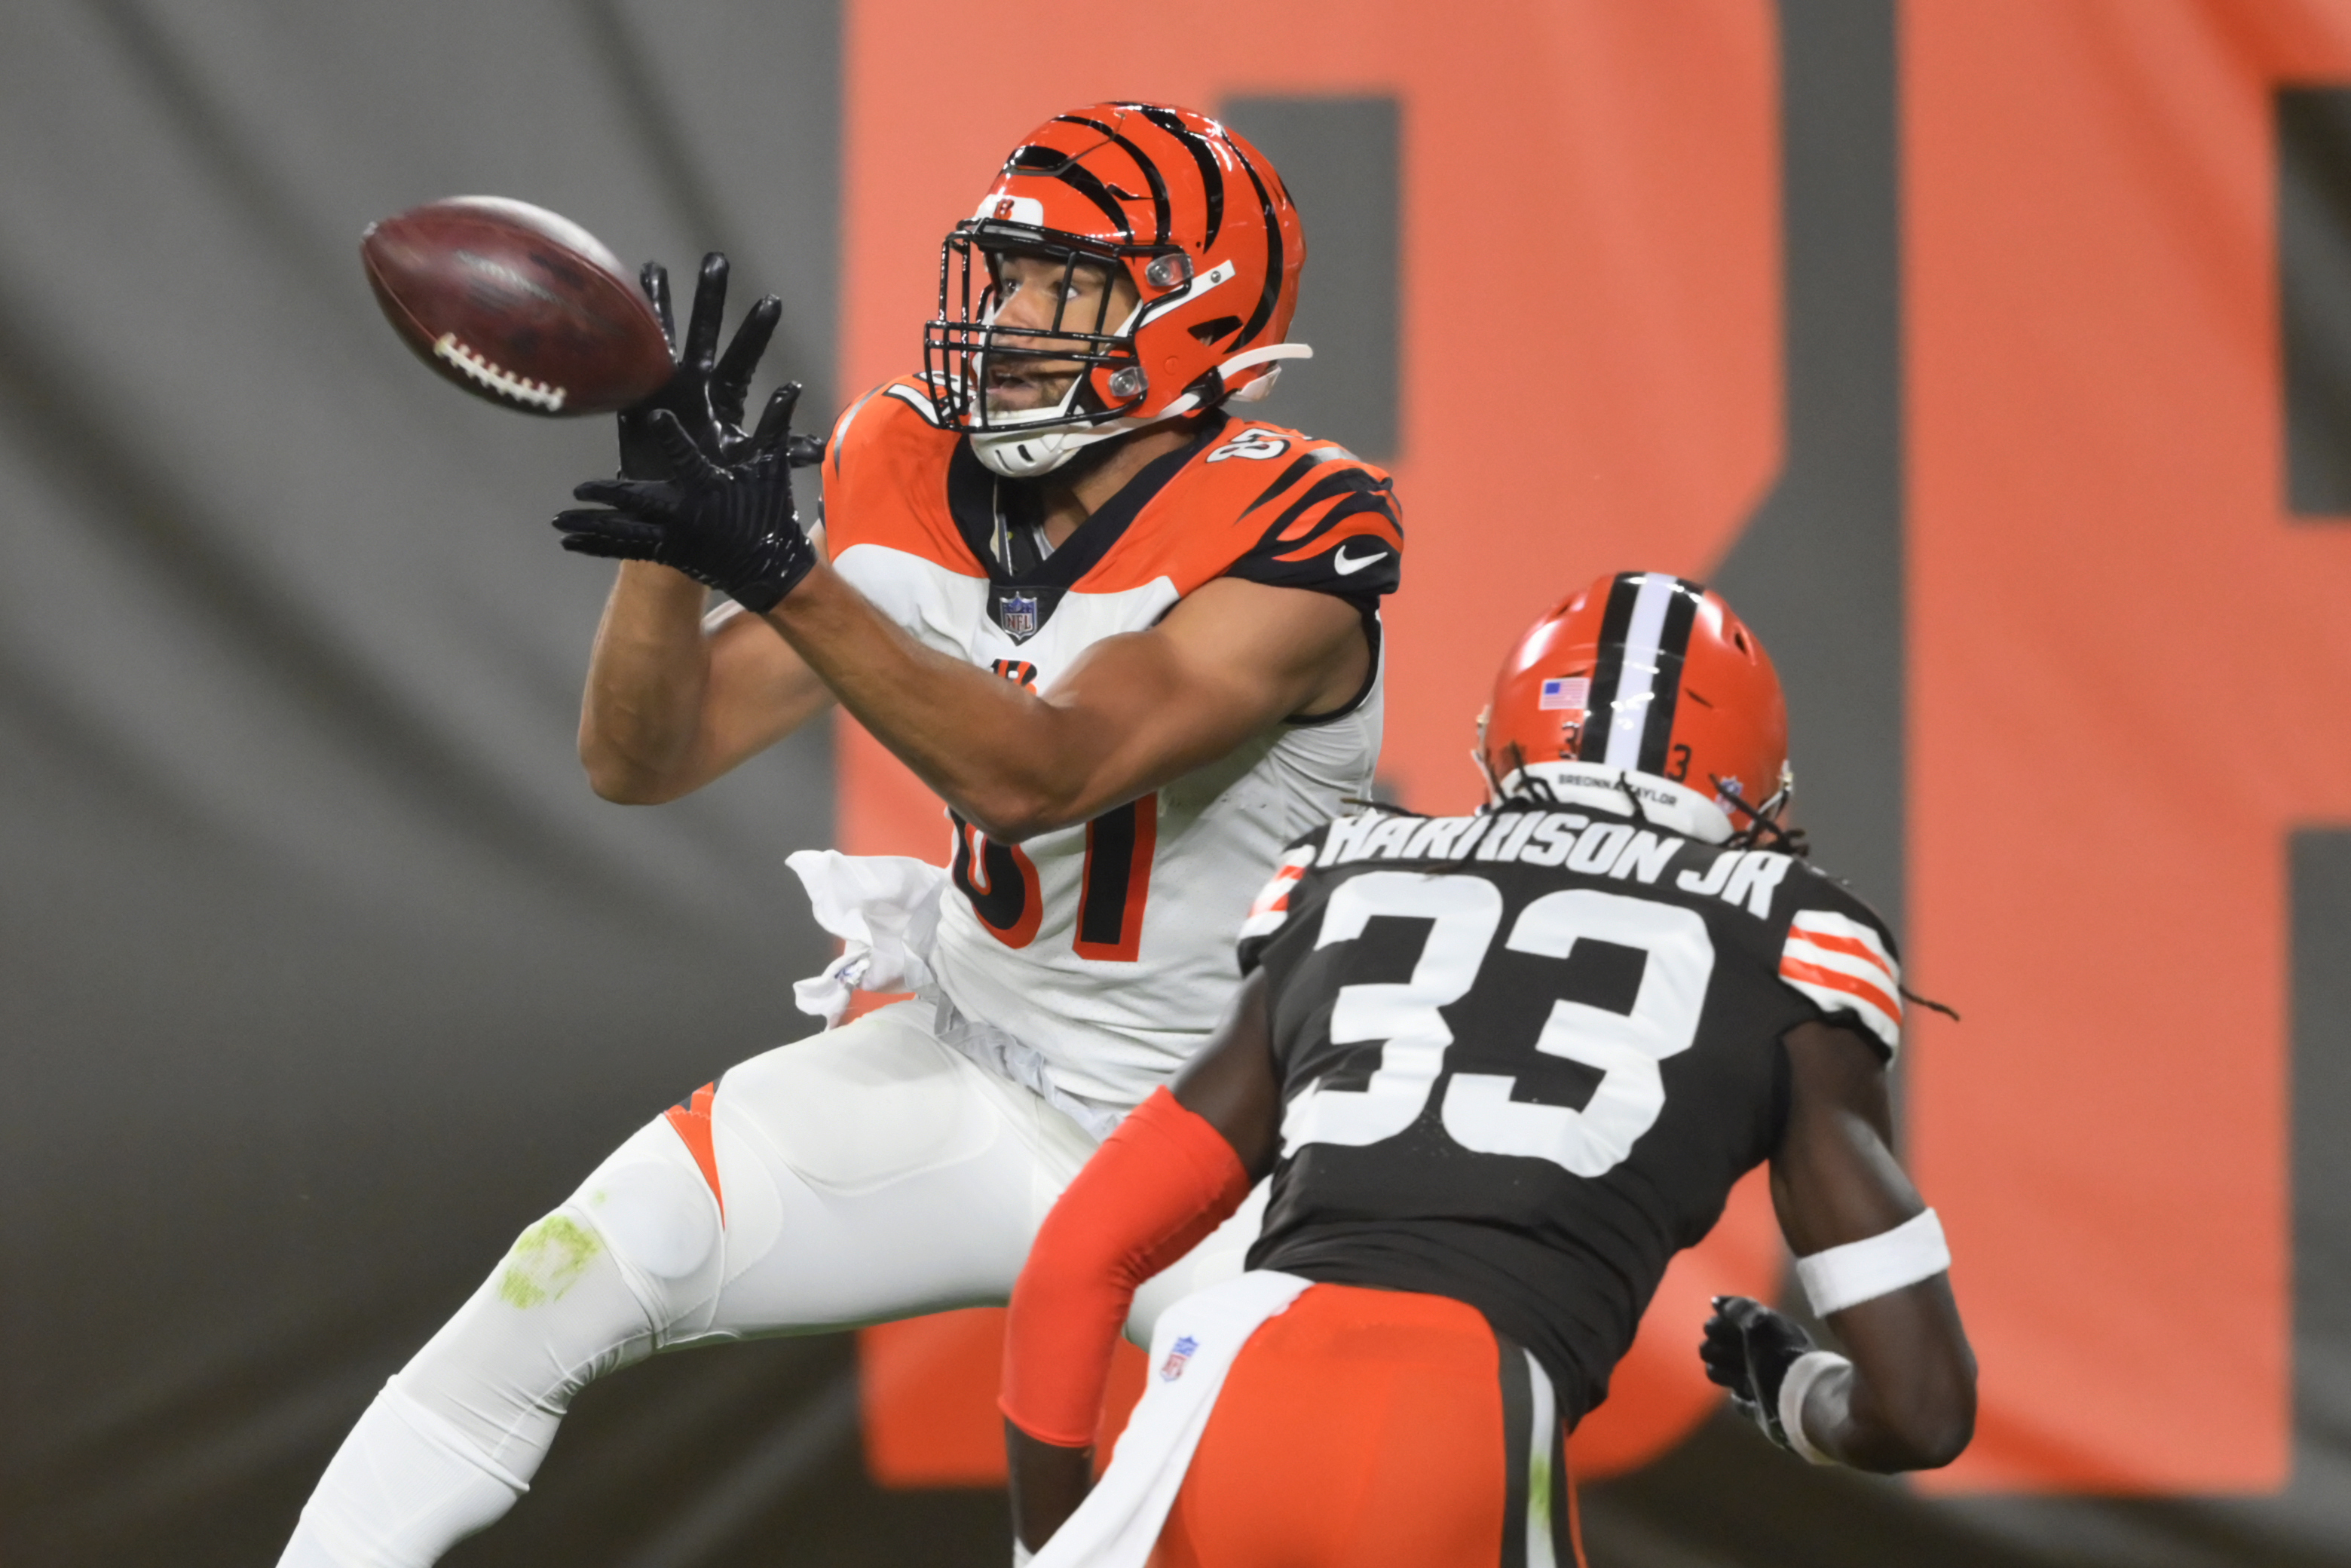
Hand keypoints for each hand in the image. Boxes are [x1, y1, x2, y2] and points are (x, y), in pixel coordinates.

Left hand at [556, 385, 815, 611]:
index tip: (657, 418)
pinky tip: (571, 543)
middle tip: (579, 489)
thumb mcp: (771, 467)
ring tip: (559, 521)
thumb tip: (790, 388)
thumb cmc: (770, 513)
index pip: (689, 456)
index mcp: (708, 487)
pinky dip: (596, 546)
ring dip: (590, 525)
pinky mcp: (667, 554)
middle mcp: (685, 514)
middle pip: (638, 501)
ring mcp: (673, 537)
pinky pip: (625, 550)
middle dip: (607, 493)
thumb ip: (773, 427)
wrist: (771, 569)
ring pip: (624, 531)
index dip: (674, 436)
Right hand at [621, 254, 819, 477]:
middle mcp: (697, 382)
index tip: (771, 300)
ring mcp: (665, 382)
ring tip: (656, 268)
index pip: (743, 356)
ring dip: (661, 302)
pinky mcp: (637, 393)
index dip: (755, 331)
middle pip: (705, 332)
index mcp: (725, 395)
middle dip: (710, 298)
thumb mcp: (747, 464)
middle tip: (716, 259)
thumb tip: (818, 451)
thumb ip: (778, 450)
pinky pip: (631, 356)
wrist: (671, 502)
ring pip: (664, 334)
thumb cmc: (713, 483)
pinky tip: (621, 304)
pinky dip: (628, 332)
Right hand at [1701, 1295, 1817, 1451]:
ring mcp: (1763, 1384)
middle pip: (1728, 1349)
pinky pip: (1743, 1403)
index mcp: (1767, 1334)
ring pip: (1731, 1375)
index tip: (1711, 1330)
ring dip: (1721, 1371)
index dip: (1720, 1325)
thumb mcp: (1759, 1323)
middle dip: (1715, 1349)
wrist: (1800, 1398)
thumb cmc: (1779, 1355)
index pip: (1735, 1324)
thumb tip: (1716, 1303)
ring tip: (1719, 1372)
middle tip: (1714, 1352)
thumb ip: (1739, 1309)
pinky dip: (1739, 1399)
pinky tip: (1738, 1394)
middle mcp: (1765, 1357)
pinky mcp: (1762, 1410)